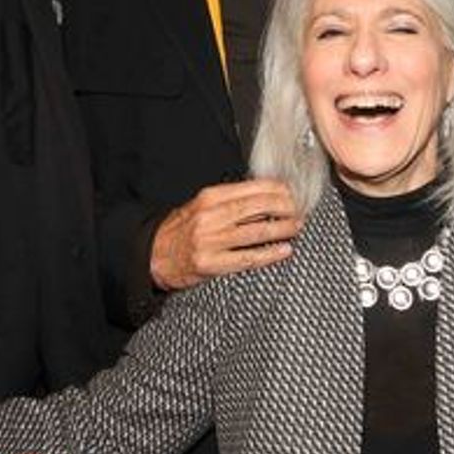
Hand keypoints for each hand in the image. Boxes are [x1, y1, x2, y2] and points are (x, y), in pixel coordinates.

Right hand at [150, 179, 301, 290]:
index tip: (292, 192)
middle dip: (284, 207)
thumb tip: (265, 196)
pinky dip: (269, 254)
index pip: (251, 188)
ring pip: (256, 232)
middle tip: (299, 210)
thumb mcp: (201, 205)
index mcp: (209, 198)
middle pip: (257, 207)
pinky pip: (247, 258)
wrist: (153, 254)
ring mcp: (211, 241)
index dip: (276, 189)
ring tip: (296, 227)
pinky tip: (284, 251)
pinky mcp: (211, 264)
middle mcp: (210, 217)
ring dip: (282, 229)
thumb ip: (229, 200)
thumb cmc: (181, 229)